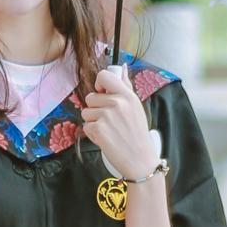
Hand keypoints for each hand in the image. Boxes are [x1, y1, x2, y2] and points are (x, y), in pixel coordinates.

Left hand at [81, 66, 157, 181]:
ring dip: (93, 122)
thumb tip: (122, 67)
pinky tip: (106, 139)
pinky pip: (86, 127)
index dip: (99, 85)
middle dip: (95, 109)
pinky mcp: (98, 129)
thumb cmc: (137, 134)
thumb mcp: (135, 106)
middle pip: (90, 97)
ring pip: (86, 113)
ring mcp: (107, 116)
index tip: (103, 94)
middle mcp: (117, 103)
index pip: (104, 76)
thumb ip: (125, 86)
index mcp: (127, 95)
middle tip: (109, 121)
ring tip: (109, 130)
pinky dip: (93, 135)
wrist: (140, 160)